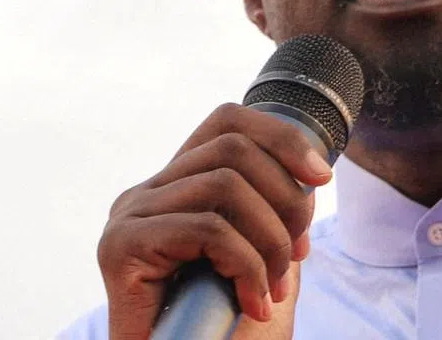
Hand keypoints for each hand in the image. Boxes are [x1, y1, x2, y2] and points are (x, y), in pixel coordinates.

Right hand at [96, 103, 333, 339]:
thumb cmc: (217, 329)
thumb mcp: (257, 260)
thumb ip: (272, 216)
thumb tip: (309, 177)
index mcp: (175, 186)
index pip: (227, 121)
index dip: (281, 137)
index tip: (321, 178)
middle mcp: (145, 192)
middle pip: (233, 148)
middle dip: (285, 199)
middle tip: (295, 257)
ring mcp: (128, 217)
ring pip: (225, 185)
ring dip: (269, 240)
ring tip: (272, 290)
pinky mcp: (120, 247)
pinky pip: (207, 229)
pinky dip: (245, 266)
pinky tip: (252, 304)